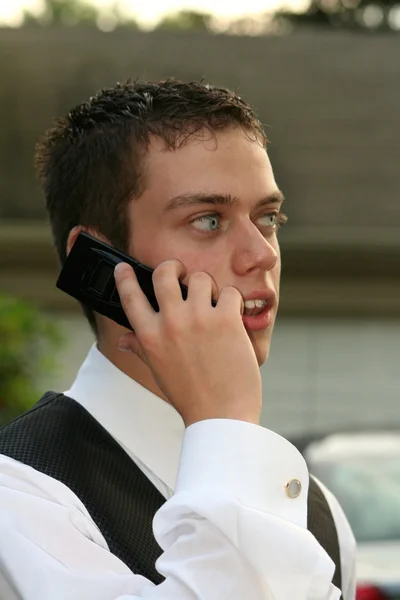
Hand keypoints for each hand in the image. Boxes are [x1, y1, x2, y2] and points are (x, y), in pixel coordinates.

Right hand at [114, 260, 261, 426]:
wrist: (221, 415)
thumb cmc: (190, 394)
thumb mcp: (159, 370)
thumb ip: (142, 348)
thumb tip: (124, 340)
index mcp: (150, 336)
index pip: (129, 297)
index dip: (123, 277)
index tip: (122, 266)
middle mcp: (170, 322)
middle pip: (164, 273)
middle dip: (172, 267)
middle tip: (180, 273)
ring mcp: (199, 319)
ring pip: (200, 278)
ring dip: (207, 287)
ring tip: (212, 304)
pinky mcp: (226, 320)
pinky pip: (229, 292)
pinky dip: (232, 302)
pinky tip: (233, 319)